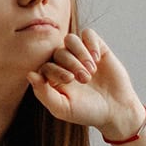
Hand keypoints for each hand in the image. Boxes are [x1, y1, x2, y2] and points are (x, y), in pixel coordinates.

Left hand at [27, 29, 145, 141]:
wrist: (115, 110)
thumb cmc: (86, 111)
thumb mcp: (62, 108)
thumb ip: (43, 93)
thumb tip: (29, 74)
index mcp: (52, 78)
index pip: (45, 64)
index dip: (56, 70)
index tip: (70, 81)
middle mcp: (64, 64)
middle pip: (59, 52)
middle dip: (72, 64)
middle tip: (85, 79)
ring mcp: (80, 55)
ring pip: (70, 39)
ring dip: (80, 53)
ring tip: (91, 70)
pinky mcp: (97, 48)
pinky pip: (88, 34)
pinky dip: (91, 44)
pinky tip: (98, 59)